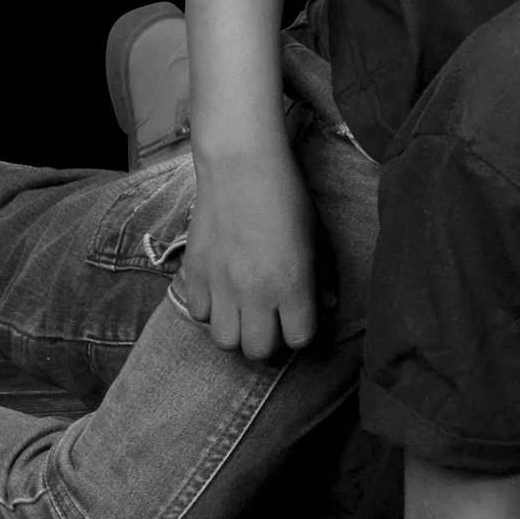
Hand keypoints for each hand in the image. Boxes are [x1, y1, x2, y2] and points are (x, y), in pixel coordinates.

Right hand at [173, 142, 325, 361]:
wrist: (241, 168)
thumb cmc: (288, 198)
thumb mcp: (316, 236)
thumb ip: (321, 276)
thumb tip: (326, 306)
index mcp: (292, 285)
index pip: (298, 339)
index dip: (302, 332)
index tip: (300, 319)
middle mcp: (254, 294)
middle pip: (258, 351)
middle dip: (269, 341)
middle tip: (272, 321)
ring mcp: (220, 287)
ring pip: (224, 342)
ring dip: (237, 331)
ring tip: (245, 311)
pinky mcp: (193, 275)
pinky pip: (199, 314)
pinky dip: (211, 310)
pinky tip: (222, 292)